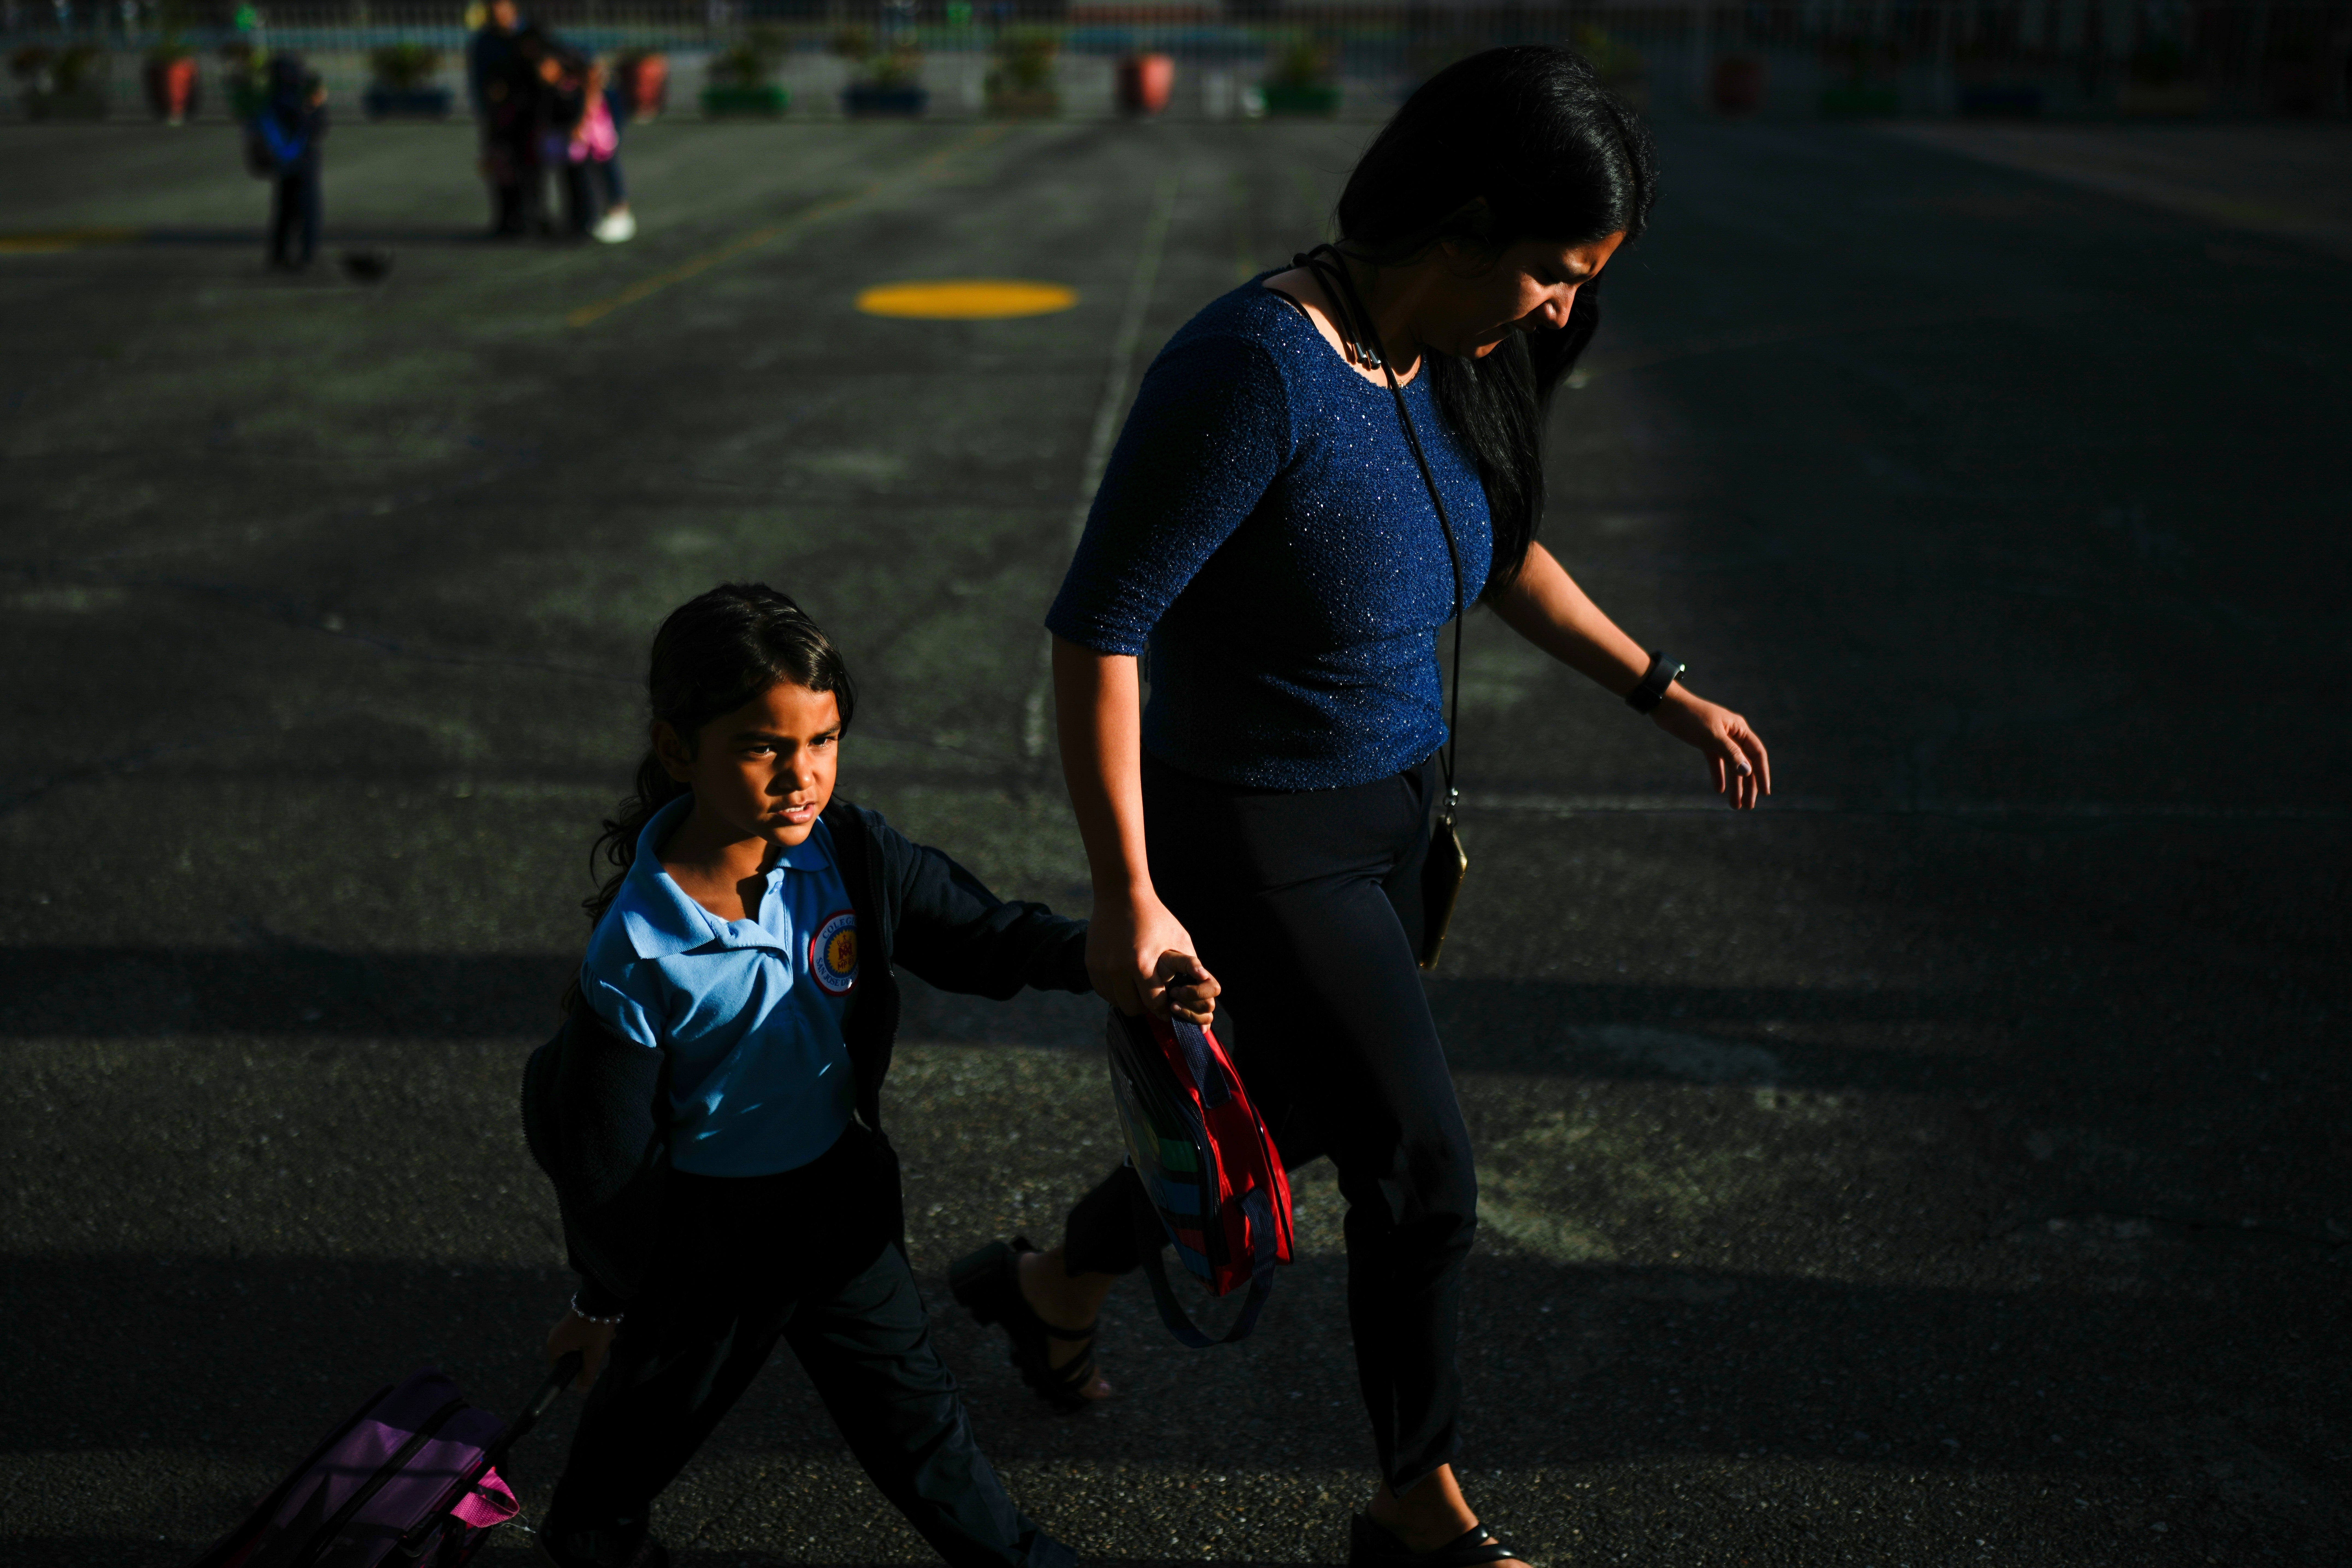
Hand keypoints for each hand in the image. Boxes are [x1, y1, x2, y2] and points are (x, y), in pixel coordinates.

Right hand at [545, 1309, 617, 1391]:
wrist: (601, 1298)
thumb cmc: (595, 1328)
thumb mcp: (593, 1354)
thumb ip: (587, 1374)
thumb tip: (580, 1390)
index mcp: (554, 1346)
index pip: (559, 1368)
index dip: (574, 1369)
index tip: (588, 1363)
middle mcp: (554, 1336)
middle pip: (570, 1356)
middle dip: (586, 1355)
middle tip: (598, 1347)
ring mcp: (561, 1327)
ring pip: (577, 1345)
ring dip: (591, 1345)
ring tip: (602, 1338)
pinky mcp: (570, 1321)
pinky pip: (579, 1335)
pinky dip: (590, 1336)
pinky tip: (602, 1331)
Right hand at [1085, 891, 1214, 1019]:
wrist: (1121, 895)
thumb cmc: (1156, 918)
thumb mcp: (1179, 939)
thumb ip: (1190, 966)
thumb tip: (1203, 986)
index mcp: (1142, 965)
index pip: (1153, 1004)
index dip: (1163, 1008)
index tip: (1167, 1005)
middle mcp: (1117, 969)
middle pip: (1132, 1008)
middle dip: (1145, 1006)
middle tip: (1151, 996)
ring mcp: (1101, 968)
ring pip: (1115, 1001)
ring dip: (1128, 998)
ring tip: (1138, 986)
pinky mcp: (1091, 964)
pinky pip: (1102, 990)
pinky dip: (1114, 990)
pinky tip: (1124, 978)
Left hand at [1650, 686, 1770, 809]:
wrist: (1666, 706)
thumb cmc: (1690, 717)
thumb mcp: (1712, 736)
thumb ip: (1730, 753)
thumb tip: (1747, 772)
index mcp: (1739, 729)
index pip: (1757, 754)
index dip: (1762, 773)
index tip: (1765, 792)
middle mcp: (1732, 734)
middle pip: (1745, 763)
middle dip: (1748, 785)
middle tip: (1748, 807)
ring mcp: (1719, 738)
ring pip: (1731, 765)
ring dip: (1734, 785)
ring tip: (1735, 805)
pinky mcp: (1705, 742)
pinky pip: (1716, 762)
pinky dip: (1718, 775)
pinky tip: (1720, 789)